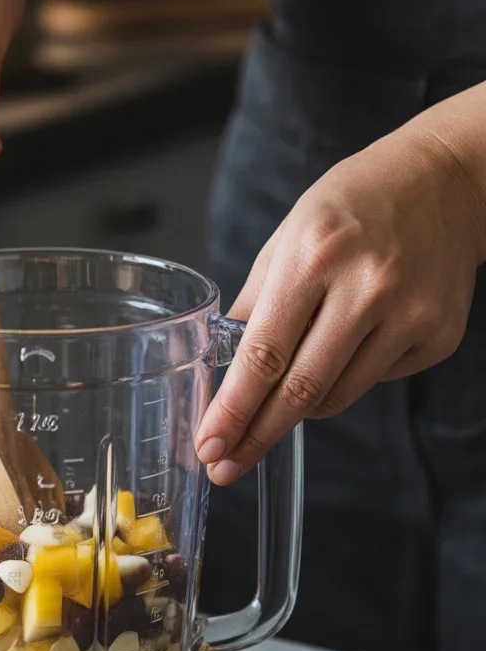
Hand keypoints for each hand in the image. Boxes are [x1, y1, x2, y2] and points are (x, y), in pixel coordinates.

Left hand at [195, 121, 485, 484]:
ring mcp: (410, 314)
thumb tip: (222, 367)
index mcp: (314, 256)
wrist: (441, 183)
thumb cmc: (351, 207)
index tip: (209, 445)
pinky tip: (348, 344)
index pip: (264, 353)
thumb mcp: (288, 236)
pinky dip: (346, 379)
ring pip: (337, 397)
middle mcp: (366, 287)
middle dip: (256, 436)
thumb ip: (254, 303)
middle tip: (224, 467)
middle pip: (301, 389)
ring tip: (282, 397)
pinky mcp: (439, 335)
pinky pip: (374, 382)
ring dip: (298, 409)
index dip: (233, 409)